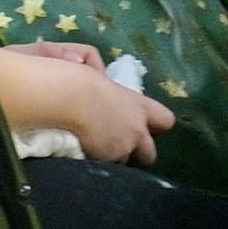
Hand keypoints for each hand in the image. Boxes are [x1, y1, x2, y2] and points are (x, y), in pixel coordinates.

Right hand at [19, 46, 175, 166]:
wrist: (62, 97)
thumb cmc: (73, 74)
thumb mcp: (85, 58)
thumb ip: (95, 65)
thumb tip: (96, 70)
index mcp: (137, 105)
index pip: (165, 120)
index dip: (155, 126)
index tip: (140, 125)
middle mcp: (136, 129)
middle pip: (150, 154)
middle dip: (137, 153)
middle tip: (117, 145)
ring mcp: (122, 148)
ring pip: (126, 164)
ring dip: (115, 159)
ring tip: (95, 151)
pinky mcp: (105, 161)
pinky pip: (106, 169)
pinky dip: (97, 164)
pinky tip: (82, 156)